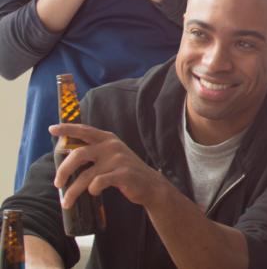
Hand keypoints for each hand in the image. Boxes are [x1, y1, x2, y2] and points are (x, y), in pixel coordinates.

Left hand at [50, 123, 169, 209]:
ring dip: (73, 190)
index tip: (52, 129)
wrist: (150, 185)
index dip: (67, 129)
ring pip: (85, 175)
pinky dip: (92, 190)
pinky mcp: (123, 174)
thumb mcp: (111, 156)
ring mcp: (118, 159)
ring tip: (67, 201)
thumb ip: (94, 153)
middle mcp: (112, 146)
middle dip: (63, 171)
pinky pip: (98, 183)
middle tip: (58, 183)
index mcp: (107, 139)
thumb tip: (66, 161)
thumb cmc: (124, 171)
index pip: (84, 130)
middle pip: (78, 155)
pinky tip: (93, 193)